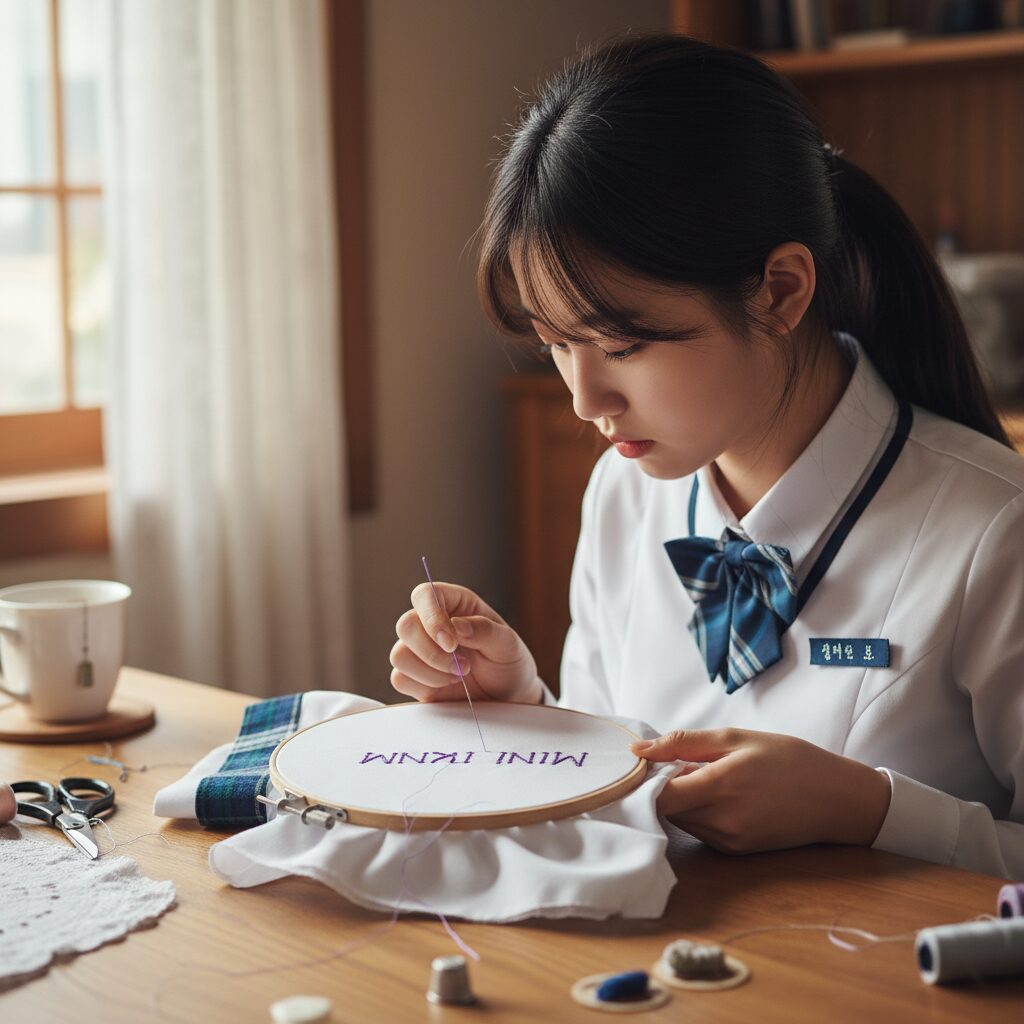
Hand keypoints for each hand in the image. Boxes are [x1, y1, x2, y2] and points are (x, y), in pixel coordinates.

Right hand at [391, 582, 543, 703]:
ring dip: (430, 672)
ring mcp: (420, 650)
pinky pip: (400, 678)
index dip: (431, 617)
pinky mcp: (415, 676)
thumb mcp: (508, 644)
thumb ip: (485, 630)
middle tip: (464, 666)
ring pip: (399, 655)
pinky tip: (447, 685)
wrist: (509, 697)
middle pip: (405, 625)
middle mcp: (432, 623)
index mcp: (455, 604)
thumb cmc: (509, 663)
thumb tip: (456, 626)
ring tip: (460, 675)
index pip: (425, 595)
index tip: (451, 644)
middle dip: (432, 652)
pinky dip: (424, 686)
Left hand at [631, 728, 891, 854]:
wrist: (838, 799)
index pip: (658, 795)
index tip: (647, 761)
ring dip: (682, 800)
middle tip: (685, 762)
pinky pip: (700, 830)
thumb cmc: (789, 759)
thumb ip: (683, 743)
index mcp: (720, 787)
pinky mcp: (735, 852)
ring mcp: (728, 841)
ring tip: (711, 776)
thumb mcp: (737, 738)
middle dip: (664, 786)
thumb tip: (637, 750)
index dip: (645, 779)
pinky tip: (723, 796)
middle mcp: (721, 821)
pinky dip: (699, 812)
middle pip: (665, 809)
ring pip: (681, 820)